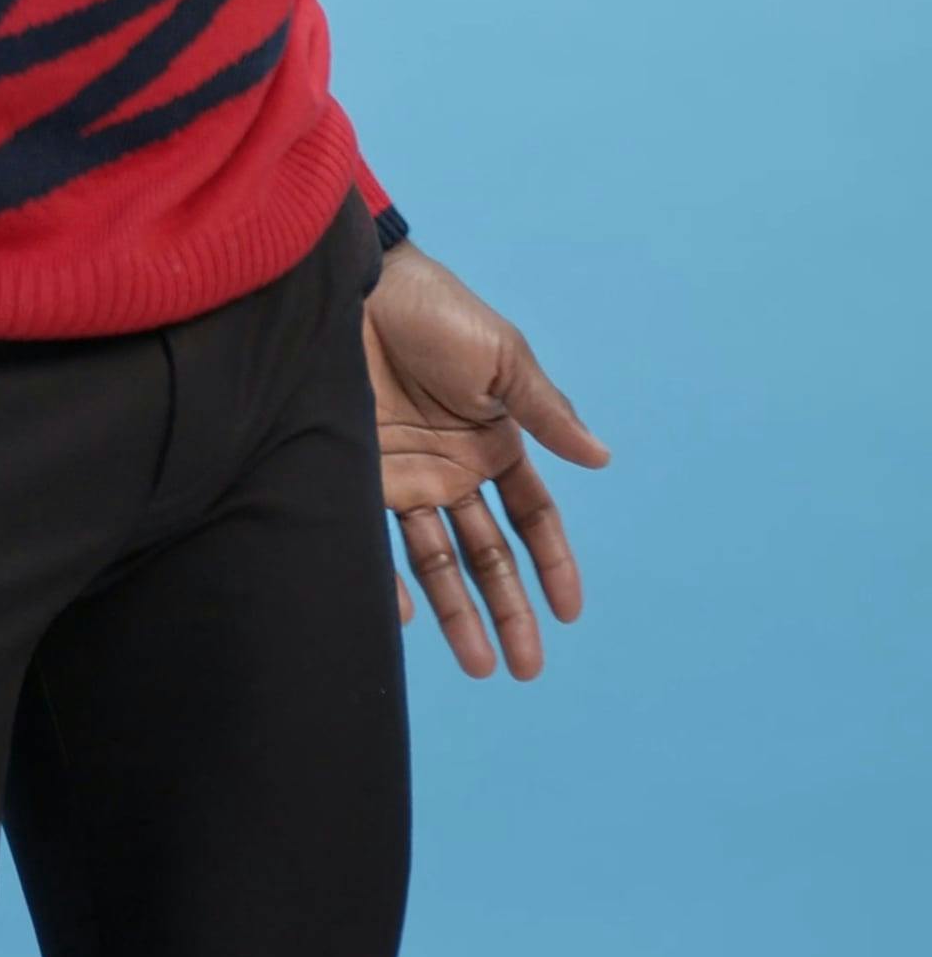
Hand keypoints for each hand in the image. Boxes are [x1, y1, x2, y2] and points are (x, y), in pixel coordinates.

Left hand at [365, 242, 609, 680]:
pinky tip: (403, 619)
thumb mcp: (502, 357)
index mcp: (495, 441)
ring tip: (480, 666)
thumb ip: (546, 412)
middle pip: (489, 554)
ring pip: (440, 560)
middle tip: (524, 668)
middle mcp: (453, 469)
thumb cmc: (436, 311)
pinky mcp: (359, 476)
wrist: (354, 288)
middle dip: (510, 610)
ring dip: (459, 613)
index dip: (552, 564)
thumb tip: (602, 458)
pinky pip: (375, 540)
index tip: (568, 612)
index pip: (532, 517)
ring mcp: (407, 477)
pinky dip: (388, 582)